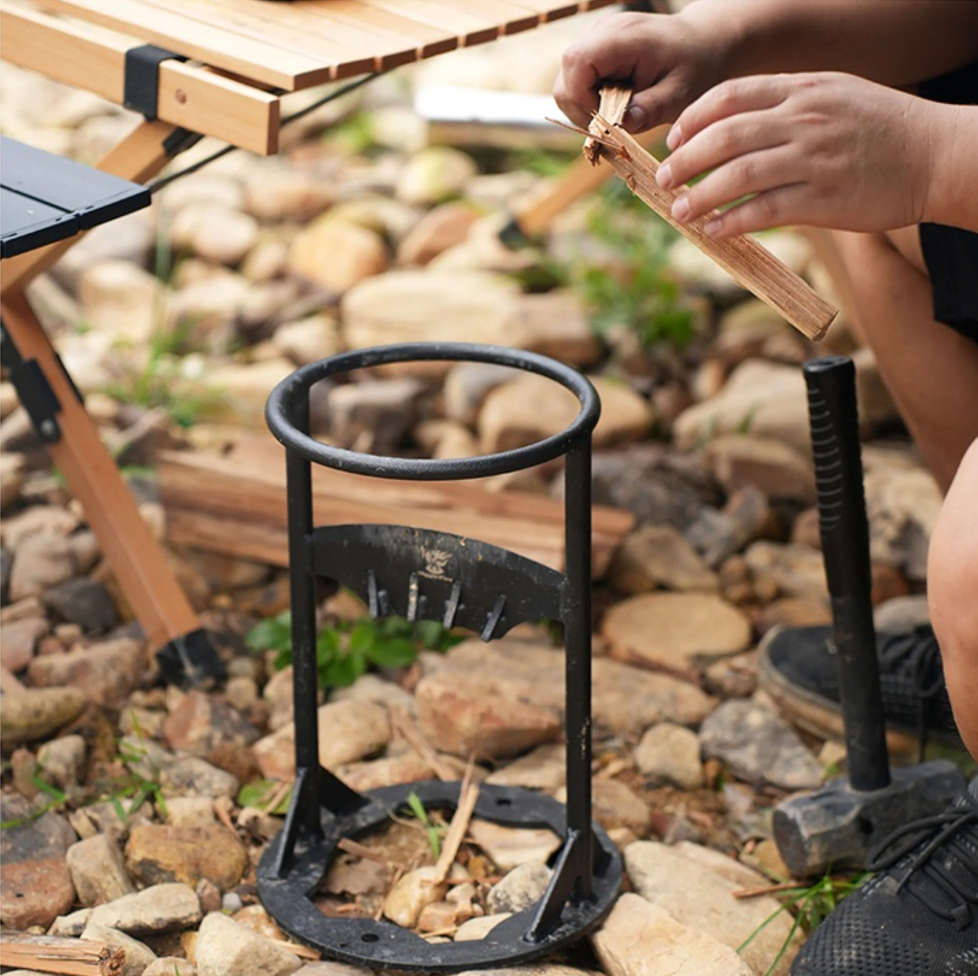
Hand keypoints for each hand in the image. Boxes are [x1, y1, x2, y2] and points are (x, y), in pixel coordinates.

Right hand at [553, 11, 725, 132]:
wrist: (703, 44)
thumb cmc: (695, 67)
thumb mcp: (681, 93)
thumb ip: (651, 109)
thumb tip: (621, 126)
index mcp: (623, 37)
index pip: (576, 63)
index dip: (582, 99)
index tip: (608, 120)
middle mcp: (601, 32)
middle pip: (564, 79)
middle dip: (582, 112)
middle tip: (615, 126)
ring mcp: (594, 39)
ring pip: (565, 84)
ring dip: (585, 110)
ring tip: (618, 115)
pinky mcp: (593, 51)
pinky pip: (575, 83)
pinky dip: (589, 102)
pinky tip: (615, 106)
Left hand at [657, 72, 935, 237]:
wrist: (937, 155)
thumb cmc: (881, 129)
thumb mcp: (835, 96)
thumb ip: (786, 105)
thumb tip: (733, 126)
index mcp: (803, 89)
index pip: (730, 97)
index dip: (692, 120)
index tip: (674, 140)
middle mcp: (804, 120)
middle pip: (724, 137)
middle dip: (684, 160)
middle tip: (665, 179)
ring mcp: (814, 160)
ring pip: (738, 176)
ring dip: (700, 196)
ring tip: (681, 210)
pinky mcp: (824, 200)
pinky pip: (765, 211)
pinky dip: (732, 222)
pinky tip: (714, 230)